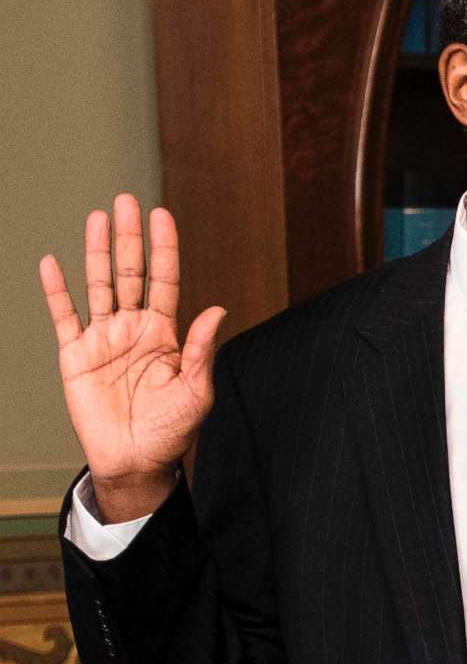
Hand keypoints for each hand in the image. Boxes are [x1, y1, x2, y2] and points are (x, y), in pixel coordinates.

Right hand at [37, 195, 225, 521]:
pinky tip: (53, 262)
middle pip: (130, 274)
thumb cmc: (171, 430)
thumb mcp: (195, 391)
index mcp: (165, 334)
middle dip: (129, 239)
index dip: (163, 249)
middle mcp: (133, 329)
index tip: (162, 216)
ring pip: (98, 285)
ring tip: (98, 218)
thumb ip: (201, 350)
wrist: (135, 461)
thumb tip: (216, 308)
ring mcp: (103, 338)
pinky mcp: (75, 354)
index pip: (164, 282)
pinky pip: (64, 316)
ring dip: (97, 252)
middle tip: (127, 202)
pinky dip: (57, 290)